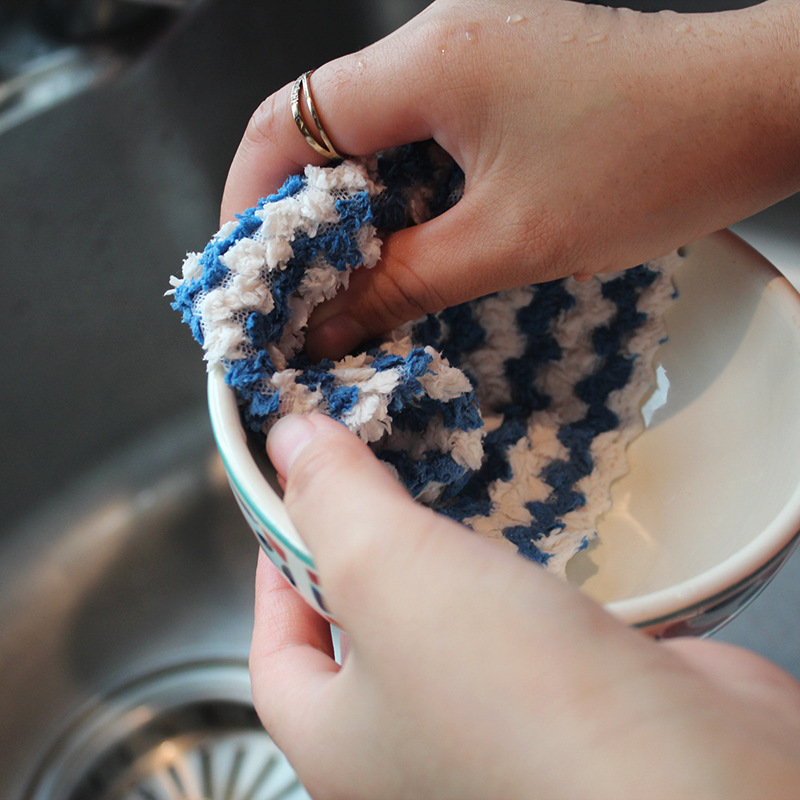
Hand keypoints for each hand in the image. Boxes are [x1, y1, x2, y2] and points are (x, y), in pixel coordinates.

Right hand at [222, 0, 799, 359]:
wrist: (761, 108)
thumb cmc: (654, 162)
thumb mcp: (511, 241)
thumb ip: (406, 282)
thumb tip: (329, 325)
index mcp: (430, 63)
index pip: (291, 120)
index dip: (252, 196)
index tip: (246, 265)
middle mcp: (439, 40)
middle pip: (324, 125)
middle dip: (300, 212)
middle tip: (296, 288)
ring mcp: (473, 53)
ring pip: (375, 133)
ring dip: (355, 208)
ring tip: (348, 280)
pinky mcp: (503, 76)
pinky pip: (424, 134)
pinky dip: (403, 193)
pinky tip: (409, 244)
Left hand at [250, 413, 799, 799]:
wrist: (687, 777)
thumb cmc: (504, 697)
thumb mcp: (384, 574)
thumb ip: (332, 501)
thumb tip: (288, 438)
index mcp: (339, 746)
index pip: (276, 655)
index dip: (273, 574)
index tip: (292, 508)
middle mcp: (411, 754)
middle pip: (362, 634)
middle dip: (364, 553)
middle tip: (373, 480)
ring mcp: (494, 732)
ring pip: (448, 626)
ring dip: (445, 560)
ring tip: (443, 491)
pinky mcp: (570, 702)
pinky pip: (522, 628)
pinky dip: (516, 577)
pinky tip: (524, 526)